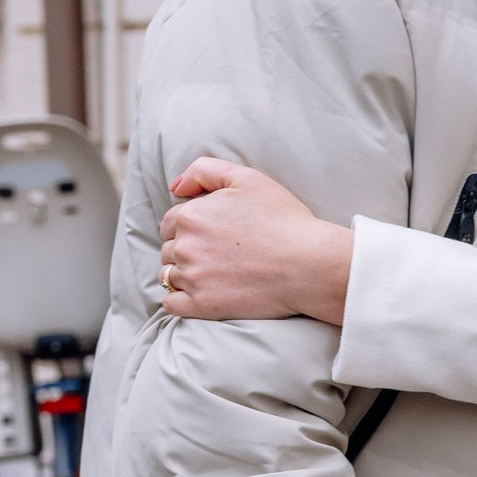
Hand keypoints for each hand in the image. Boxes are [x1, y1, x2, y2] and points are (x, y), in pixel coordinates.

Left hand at [161, 160, 352, 324]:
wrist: (309, 264)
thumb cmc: (284, 219)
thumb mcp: (247, 178)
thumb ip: (204, 170)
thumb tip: (175, 187)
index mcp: (191, 215)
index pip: (170, 221)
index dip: (190, 226)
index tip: (212, 234)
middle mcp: (185, 246)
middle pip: (169, 248)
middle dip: (186, 249)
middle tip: (217, 254)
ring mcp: (192, 278)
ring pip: (168, 275)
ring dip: (183, 274)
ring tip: (213, 274)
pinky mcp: (202, 305)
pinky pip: (171, 303)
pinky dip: (179, 299)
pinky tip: (199, 294)